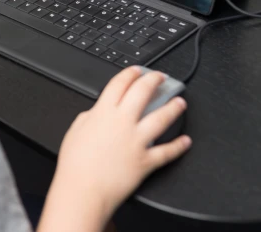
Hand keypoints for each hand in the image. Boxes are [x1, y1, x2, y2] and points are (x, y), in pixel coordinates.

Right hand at [52, 67, 190, 221]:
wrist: (83, 190)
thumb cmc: (75, 164)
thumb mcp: (75, 131)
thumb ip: (88, 118)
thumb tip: (97, 114)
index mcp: (103, 113)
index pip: (120, 84)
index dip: (130, 74)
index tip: (137, 70)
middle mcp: (122, 122)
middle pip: (143, 93)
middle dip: (154, 81)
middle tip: (161, 77)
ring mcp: (136, 141)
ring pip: (161, 118)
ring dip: (173, 107)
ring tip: (180, 102)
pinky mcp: (146, 160)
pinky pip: (167, 151)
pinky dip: (179, 146)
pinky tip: (185, 141)